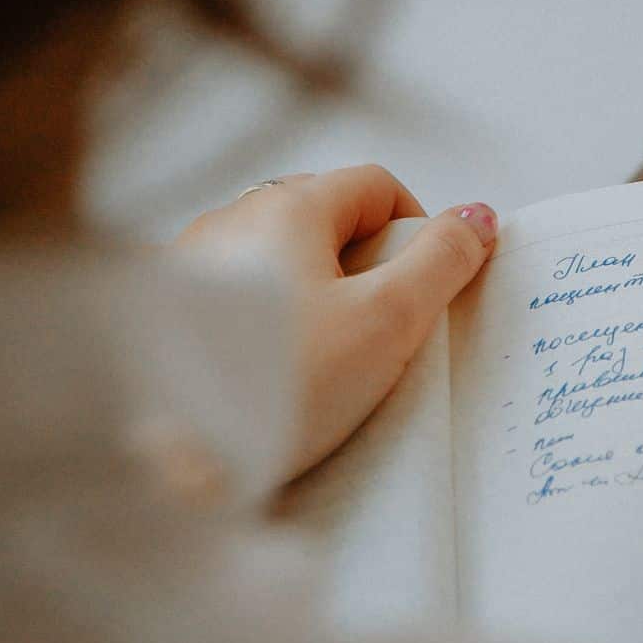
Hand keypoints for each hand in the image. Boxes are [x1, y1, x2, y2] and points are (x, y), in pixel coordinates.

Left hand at [174, 166, 496, 480]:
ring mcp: (192, 263)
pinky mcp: (165, 312)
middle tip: (380, 330)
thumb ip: (442, 262)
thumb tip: (477, 217)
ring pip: (278, 258)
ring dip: (314, 294)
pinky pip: (237, 296)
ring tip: (324, 361)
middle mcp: (233, 218)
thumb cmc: (281, 384)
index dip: (416, 228)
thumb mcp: (388, 321)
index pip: (376, 184)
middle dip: (365, 264)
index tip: (425, 286)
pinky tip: (270, 373)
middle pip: (325, 217)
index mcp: (289, 206)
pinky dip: (268, 322)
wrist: (166, 458)